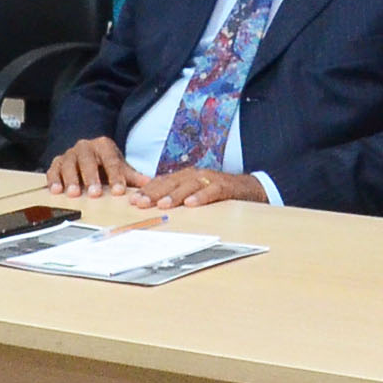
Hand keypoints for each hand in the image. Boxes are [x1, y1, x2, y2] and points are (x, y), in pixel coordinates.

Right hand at [46, 137, 141, 197]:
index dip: (115, 176)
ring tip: (74, 193)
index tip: (119, 191)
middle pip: (88, 161)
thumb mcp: (119, 167)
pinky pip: (54, 170)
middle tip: (95, 193)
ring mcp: (70, 154)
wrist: (86, 154)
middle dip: (91, 178)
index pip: (111, 161)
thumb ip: (132, 176)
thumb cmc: (104, 164)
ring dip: (71, 179)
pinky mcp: (57, 162)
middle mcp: (85, 147)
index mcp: (103, 146)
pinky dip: (54, 180)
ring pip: (69, 164)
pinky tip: (56, 190)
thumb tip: (148, 184)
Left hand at [133, 166, 263, 209]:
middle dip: (154, 193)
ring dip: (175, 195)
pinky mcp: (225, 187)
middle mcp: (195, 175)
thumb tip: (153, 207)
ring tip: (162, 205)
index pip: (162, 182)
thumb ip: (177, 196)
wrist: (250, 188)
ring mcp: (210, 179)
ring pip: (189, 186)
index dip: (147, 190)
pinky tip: (192, 204)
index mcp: (186, 177)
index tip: (132, 200)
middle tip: (140, 203)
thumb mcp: (194, 193)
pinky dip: (202, 197)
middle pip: (171, 183)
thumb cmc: (218, 193)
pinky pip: (212, 191)